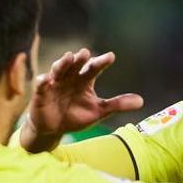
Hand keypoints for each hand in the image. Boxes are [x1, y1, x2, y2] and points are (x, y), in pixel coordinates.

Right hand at [19, 48, 143, 151]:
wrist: (53, 129)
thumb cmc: (75, 116)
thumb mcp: (98, 111)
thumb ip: (117, 104)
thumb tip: (141, 101)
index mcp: (84, 80)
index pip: (94, 68)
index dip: (101, 62)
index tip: (111, 57)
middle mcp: (70, 78)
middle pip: (75, 65)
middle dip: (80, 59)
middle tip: (86, 53)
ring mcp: (55, 84)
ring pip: (59, 70)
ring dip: (63, 63)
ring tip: (68, 57)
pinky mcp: (41, 93)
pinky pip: (41, 85)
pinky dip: (43, 81)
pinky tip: (46, 79)